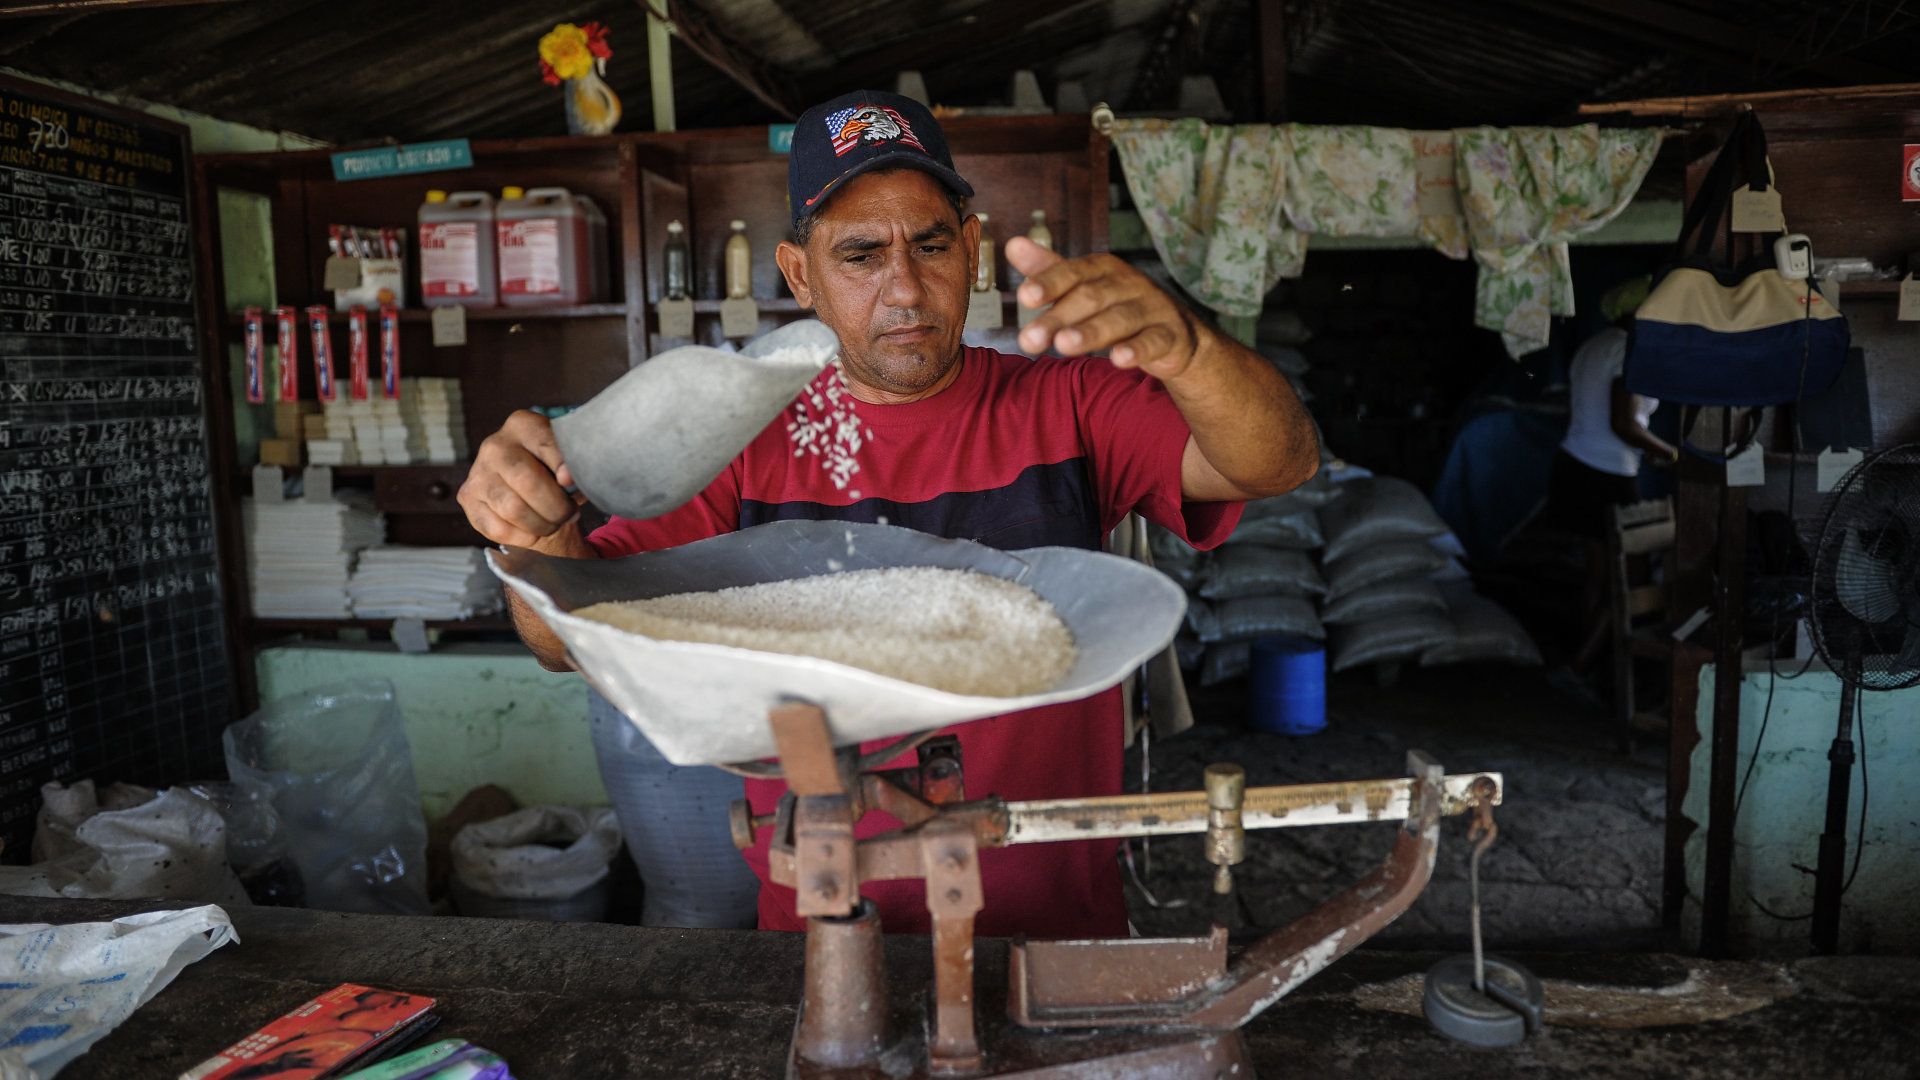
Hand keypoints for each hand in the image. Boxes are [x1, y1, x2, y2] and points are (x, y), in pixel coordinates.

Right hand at [458, 410, 585, 547]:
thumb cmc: (554, 470)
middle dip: (556, 507)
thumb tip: (566, 479)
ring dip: (542, 525)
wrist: (528, 487)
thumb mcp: (568, 460)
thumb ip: (572, 465)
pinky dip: (523, 537)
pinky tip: (534, 532)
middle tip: (569, 514)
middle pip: (527, 482)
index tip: (571, 483)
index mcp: (523, 425)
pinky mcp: (467, 498)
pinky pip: (497, 528)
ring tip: (554, 523)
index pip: (545, 445)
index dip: (562, 466)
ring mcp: (477, 472)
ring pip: (513, 509)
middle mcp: (495, 445)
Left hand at [1009, 237, 1202, 378]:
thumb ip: (1050, 271)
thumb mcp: (1083, 287)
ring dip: (1091, 332)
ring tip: (1063, 346)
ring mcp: (1151, 308)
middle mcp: (1127, 283)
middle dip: (1058, 318)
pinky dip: (1137, 350)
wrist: (1175, 334)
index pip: (1073, 272)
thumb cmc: (1118, 306)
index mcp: (1102, 269)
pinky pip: (1153, 341)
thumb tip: (1012, 245)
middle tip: (1029, 340)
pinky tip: (1118, 360)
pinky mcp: (1169, 335)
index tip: (1024, 296)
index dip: (1049, 282)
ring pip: (1120, 319)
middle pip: (1090, 298)